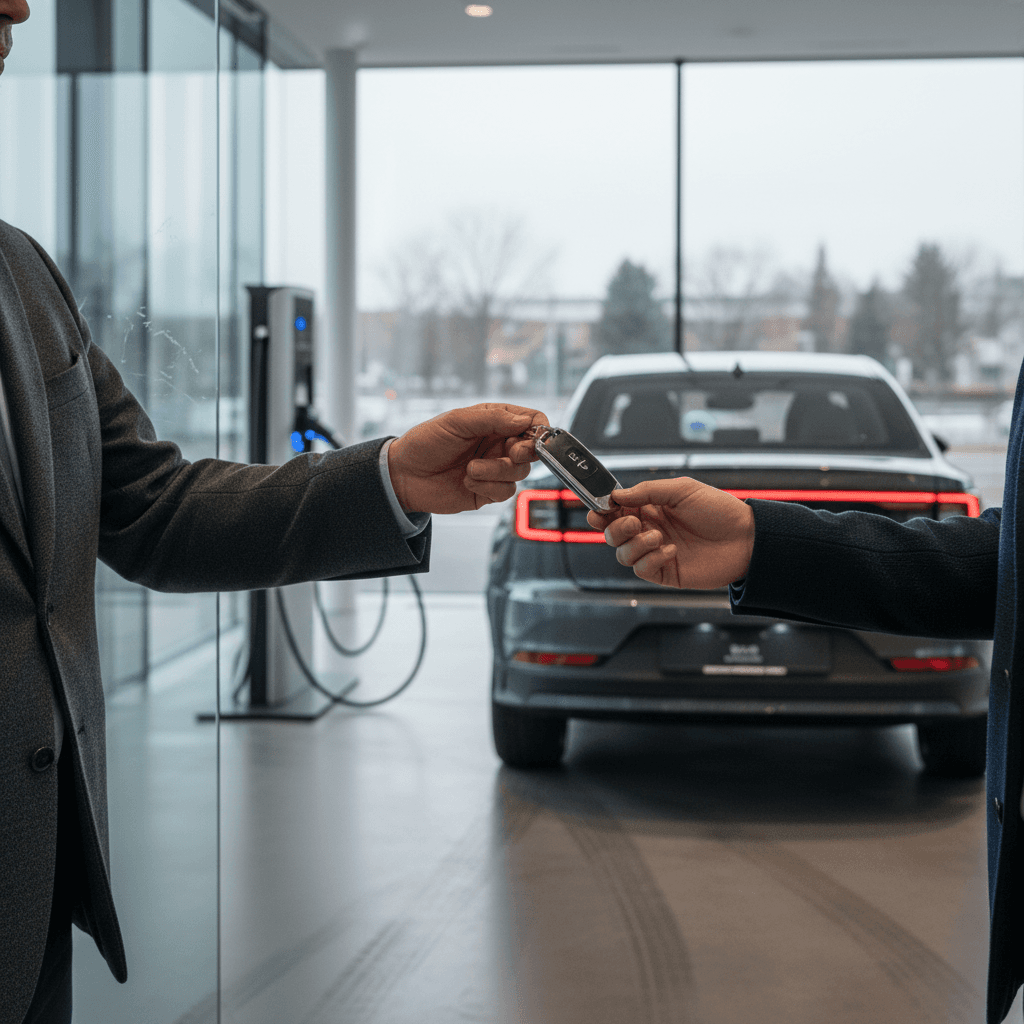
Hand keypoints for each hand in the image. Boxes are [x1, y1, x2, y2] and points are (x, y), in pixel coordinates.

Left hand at [388, 403, 547, 513]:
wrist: (403, 476)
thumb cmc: (425, 442)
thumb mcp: (456, 421)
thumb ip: (492, 418)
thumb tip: (525, 421)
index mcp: (494, 422)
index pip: (531, 422)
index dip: (538, 430)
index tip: (531, 437)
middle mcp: (498, 445)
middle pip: (531, 451)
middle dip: (522, 453)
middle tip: (509, 453)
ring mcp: (494, 469)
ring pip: (519, 473)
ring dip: (496, 472)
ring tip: (470, 469)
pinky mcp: (488, 491)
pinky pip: (505, 492)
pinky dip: (488, 487)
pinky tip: (467, 481)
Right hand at [586, 477, 754, 588]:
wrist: (746, 539)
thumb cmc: (720, 510)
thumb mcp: (682, 489)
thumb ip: (647, 491)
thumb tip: (617, 495)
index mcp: (650, 508)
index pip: (616, 510)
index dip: (603, 510)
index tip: (600, 508)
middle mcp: (649, 530)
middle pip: (612, 534)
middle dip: (616, 528)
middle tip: (634, 522)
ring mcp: (656, 552)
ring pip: (623, 554)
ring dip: (636, 544)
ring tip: (659, 537)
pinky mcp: (665, 572)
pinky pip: (641, 569)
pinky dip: (651, 560)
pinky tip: (671, 551)